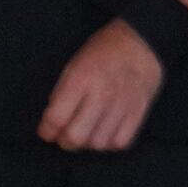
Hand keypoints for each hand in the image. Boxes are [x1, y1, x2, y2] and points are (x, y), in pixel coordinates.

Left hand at [39, 17, 164, 151]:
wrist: (141, 43)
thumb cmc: (101, 52)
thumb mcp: (74, 64)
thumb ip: (62, 92)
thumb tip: (54, 120)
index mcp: (80, 79)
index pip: (56, 118)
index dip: (46, 131)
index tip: (46, 131)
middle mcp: (101, 95)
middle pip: (76, 137)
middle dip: (65, 141)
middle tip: (65, 136)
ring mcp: (122, 105)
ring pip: (98, 144)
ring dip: (88, 143)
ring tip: (87, 133)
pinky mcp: (139, 112)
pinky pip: (120, 142)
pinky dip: (109, 142)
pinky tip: (105, 132)